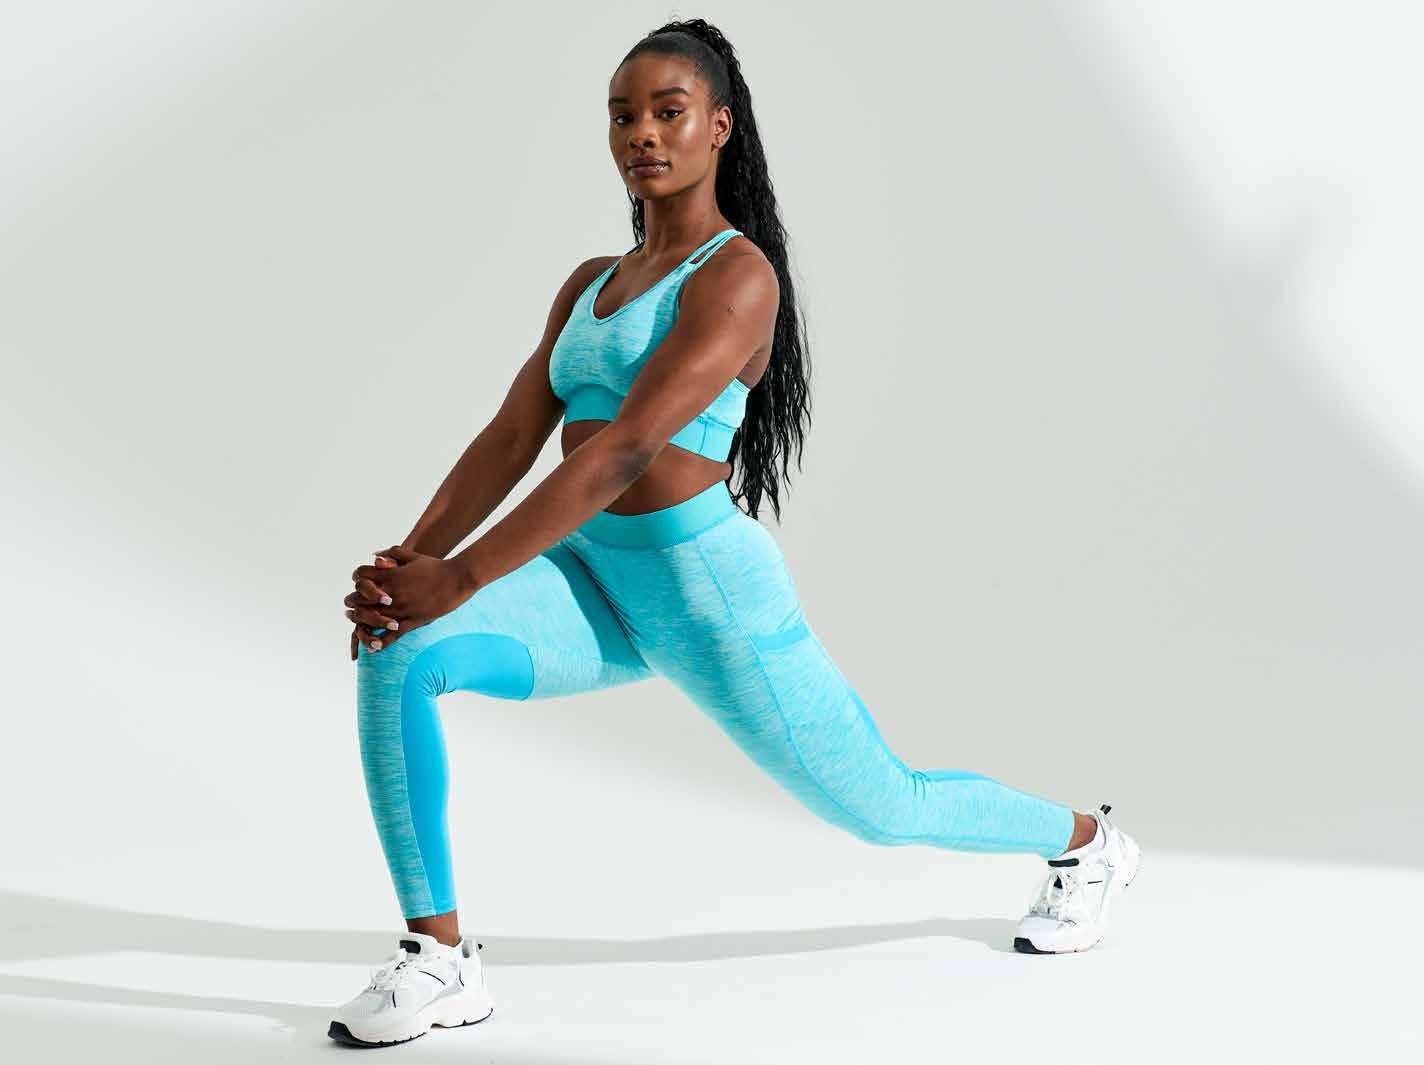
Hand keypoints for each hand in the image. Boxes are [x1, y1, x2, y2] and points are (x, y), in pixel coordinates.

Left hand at [348, 545, 476, 655]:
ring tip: (358, 628)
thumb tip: (374, 555)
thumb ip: (392, 553)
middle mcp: (392, 593)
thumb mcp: (413, 556)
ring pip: (372, 620)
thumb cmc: (436, 566)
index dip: (357, 579)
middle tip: (350, 608)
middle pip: (360, 599)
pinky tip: (374, 648)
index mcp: (390, 575)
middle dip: (353, 603)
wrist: (457, 579)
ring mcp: (401, 608)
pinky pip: (392, 635)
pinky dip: (381, 643)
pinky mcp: (413, 621)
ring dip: (362, 624)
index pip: (361, 576)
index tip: (357, 584)